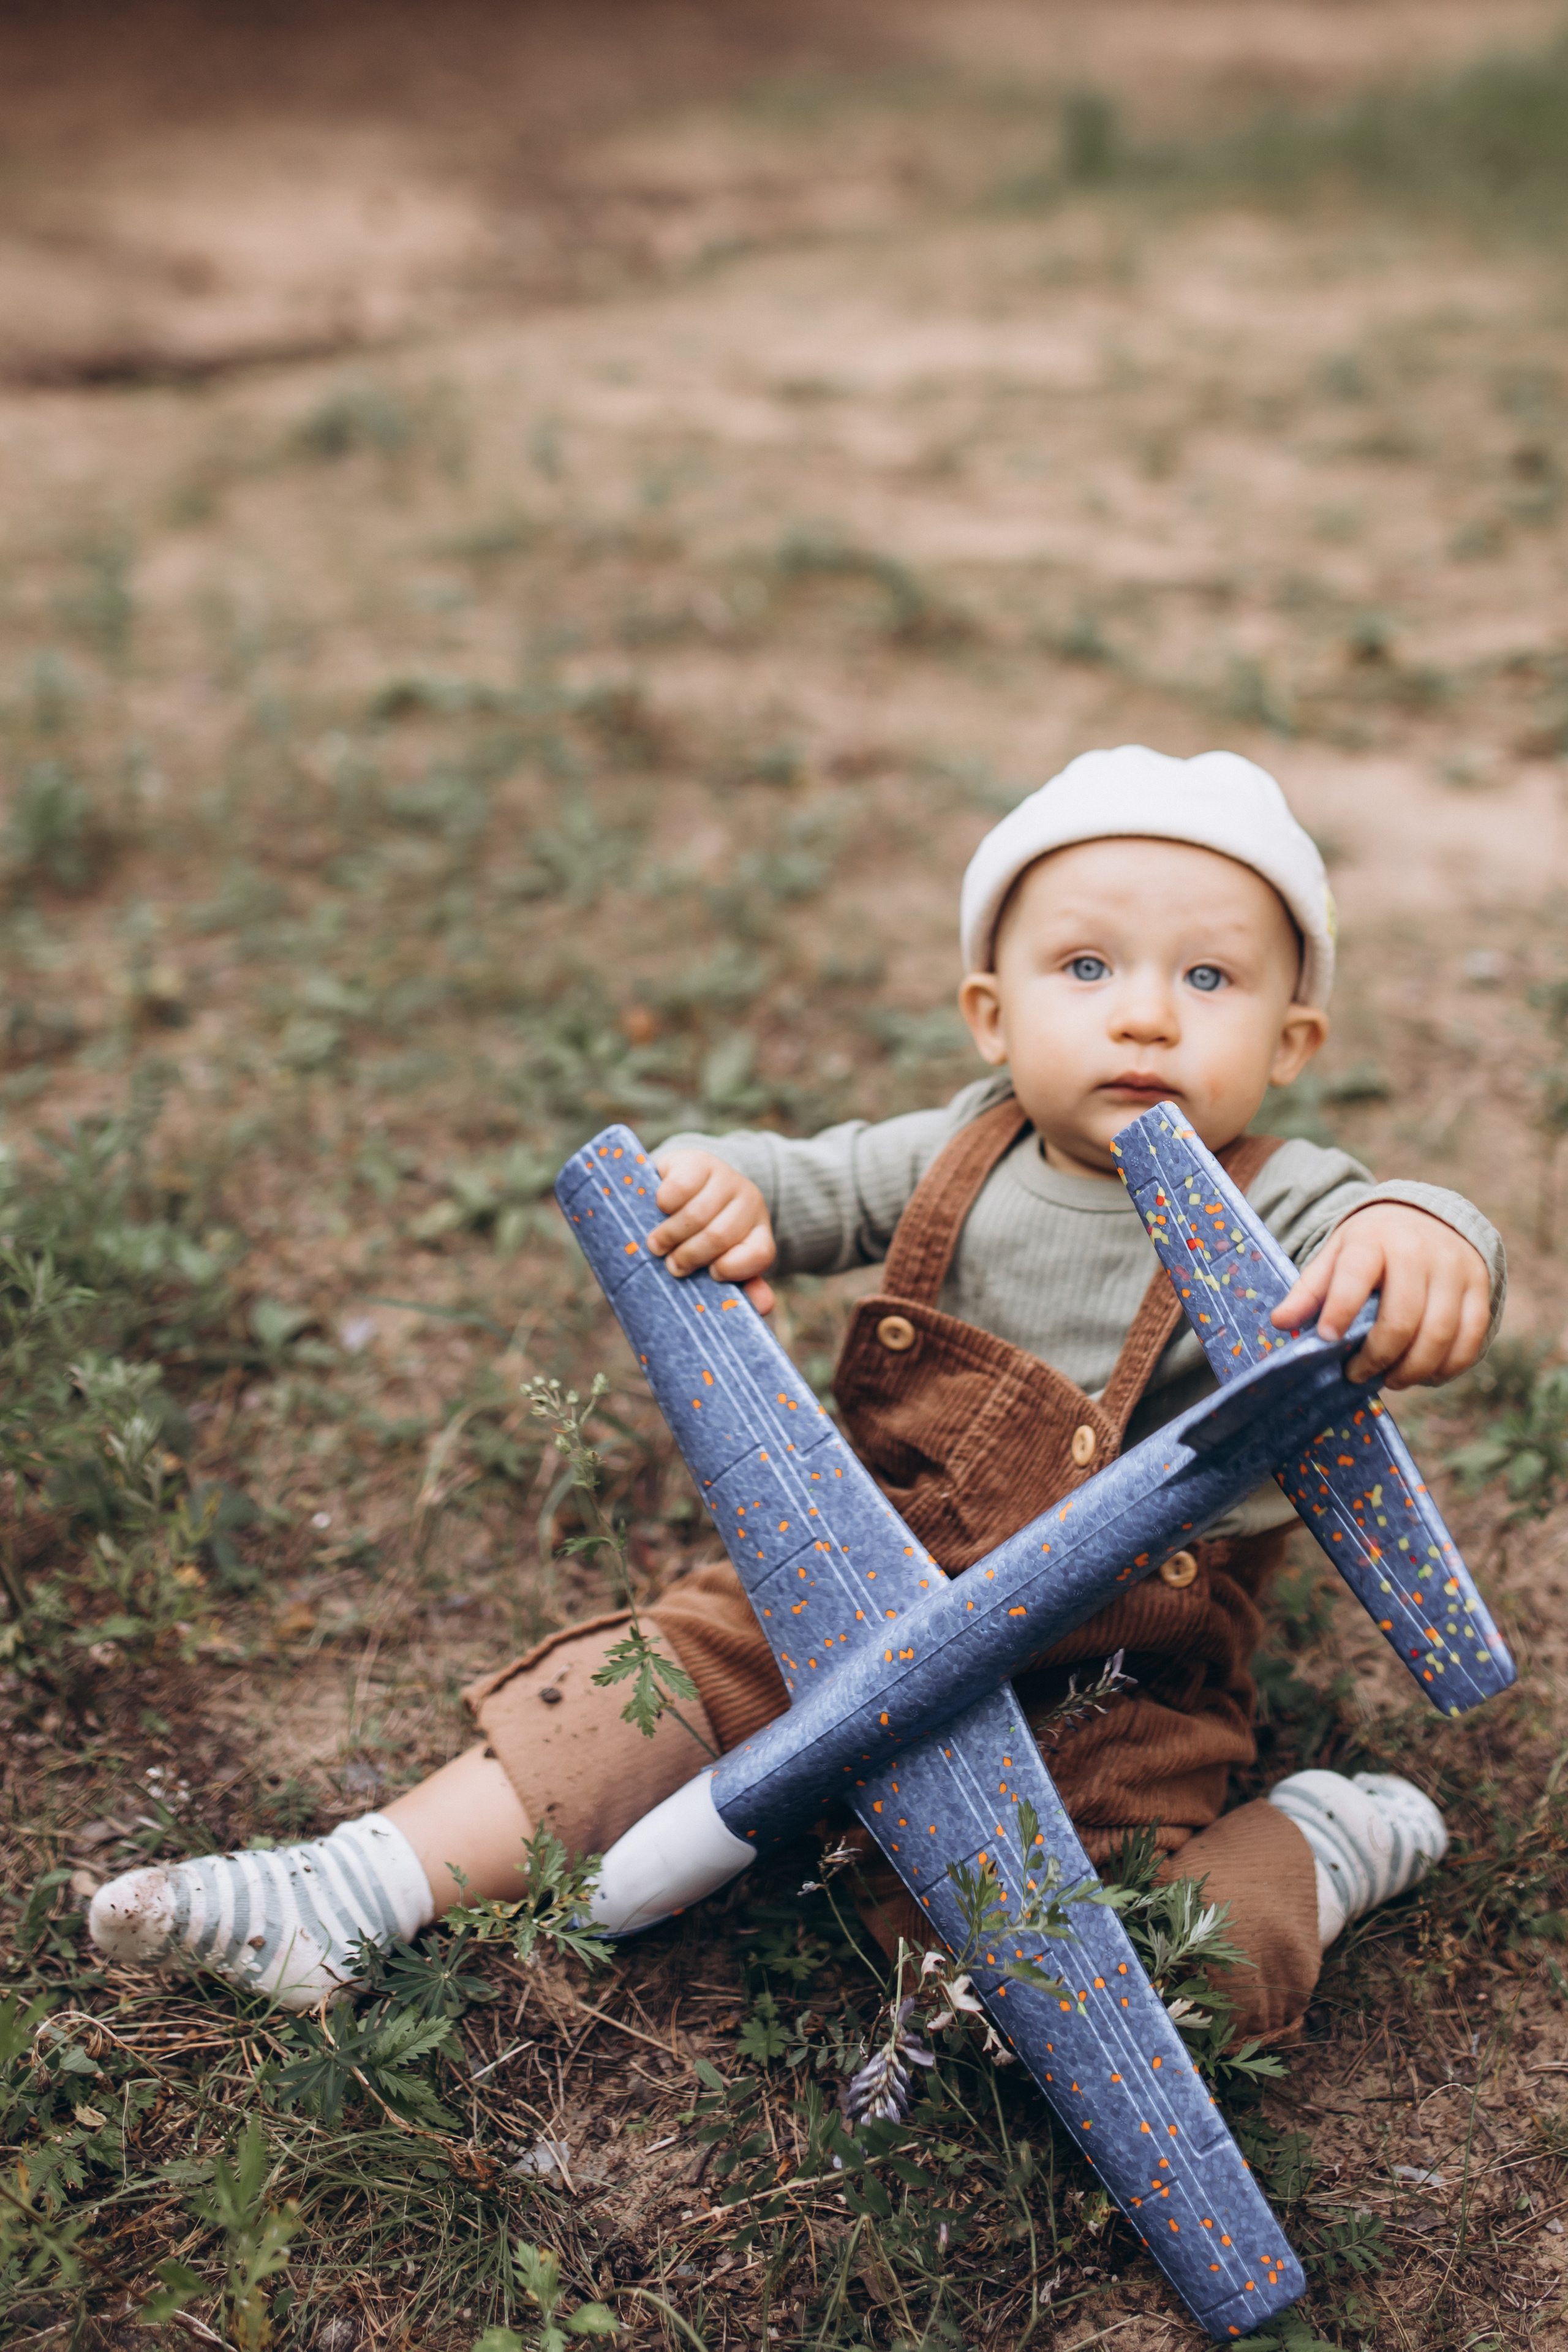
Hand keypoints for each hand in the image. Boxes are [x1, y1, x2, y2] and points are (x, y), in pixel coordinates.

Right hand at [648, 1149, 776, 1313]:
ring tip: (657, 1245)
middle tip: (672, 1266)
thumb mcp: (723, 1257)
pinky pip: (679, 1188)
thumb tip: (762, 1306)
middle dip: (690, 1256)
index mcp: (759, 1230)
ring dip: (670, 1235)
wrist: (688, 1182)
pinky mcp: (696, 1161)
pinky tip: (659, 1210)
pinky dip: (664, 1204)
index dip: (734, 1268)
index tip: (712, 1275)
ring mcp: (723, 1178)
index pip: (759, 1254)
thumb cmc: (703, 1232)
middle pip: (720, 1236)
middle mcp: (748, 1201)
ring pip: (697, 1215)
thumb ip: (742, 1283)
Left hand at [1272, 1203, 1490, 1389]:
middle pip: (1402, 1319)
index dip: (1339, 1310)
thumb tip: (1280, 1323)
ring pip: (1439, 1335)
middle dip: (1377, 1357)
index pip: (1355, 1276)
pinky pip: (1471, 1338)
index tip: (1327, 1339)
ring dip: (1412, 1370)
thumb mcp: (1336, 1257)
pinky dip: (1448, 1367)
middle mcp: (1419, 1251)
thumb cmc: (1372, 1247)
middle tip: (1357, 1375)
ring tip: (1390, 1379)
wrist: (1427, 1218)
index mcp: (1373, 1239)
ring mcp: (1455, 1269)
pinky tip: (1425, 1376)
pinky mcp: (1480, 1287)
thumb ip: (1310, 1290)